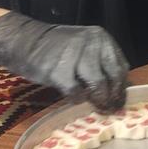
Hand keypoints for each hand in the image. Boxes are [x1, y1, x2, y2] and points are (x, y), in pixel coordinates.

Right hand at [0, 12, 128, 112]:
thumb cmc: (57, 48)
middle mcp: (92, 44)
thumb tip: (117, 90)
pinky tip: (75, 98)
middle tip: (111, 110)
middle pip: (112, 77)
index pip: (120, 66)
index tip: (120, 101)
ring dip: (99, 101)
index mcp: (101, 38)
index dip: (122, 87)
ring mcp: (76, 57)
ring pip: (98, 86)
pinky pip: (76, 93)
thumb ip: (101, 63)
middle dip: (113, 97)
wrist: (25, 41)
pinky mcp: (59, 71)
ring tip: (97, 108)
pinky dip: (77, 99)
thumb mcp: (85, 48)